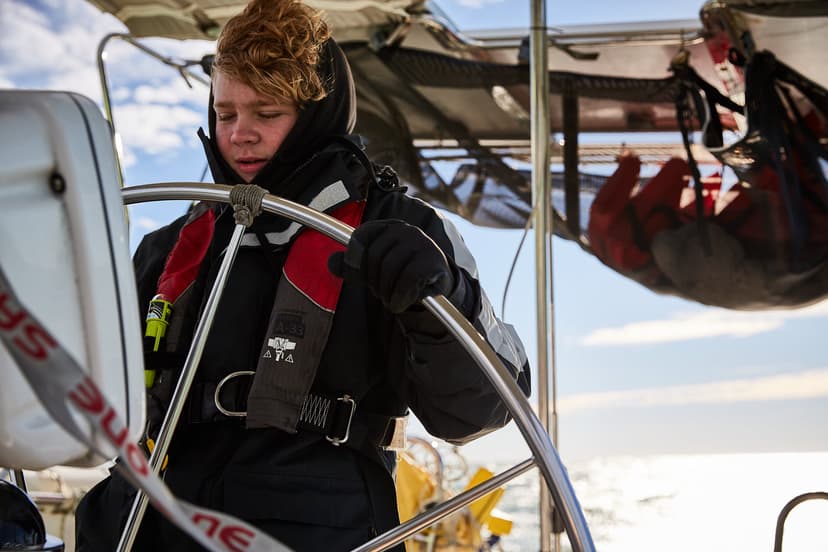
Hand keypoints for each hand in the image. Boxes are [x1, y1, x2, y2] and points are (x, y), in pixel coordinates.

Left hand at [328, 219, 453, 312]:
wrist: (435, 286)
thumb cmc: (400, 275)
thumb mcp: (372, 270)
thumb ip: (351, 266)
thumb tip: (331, 262)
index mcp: (388, 227)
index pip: (361, 236)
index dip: (355, 259)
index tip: (362, 275)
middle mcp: (405, 229)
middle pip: (374, 255)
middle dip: (374, 281)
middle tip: (382, 292)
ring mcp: (421, 243)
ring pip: (390, 268)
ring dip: (387, 292)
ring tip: (392, 299)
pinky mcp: (433, 260)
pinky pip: (408, 279)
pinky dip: (400, 296)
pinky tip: (401, 303)